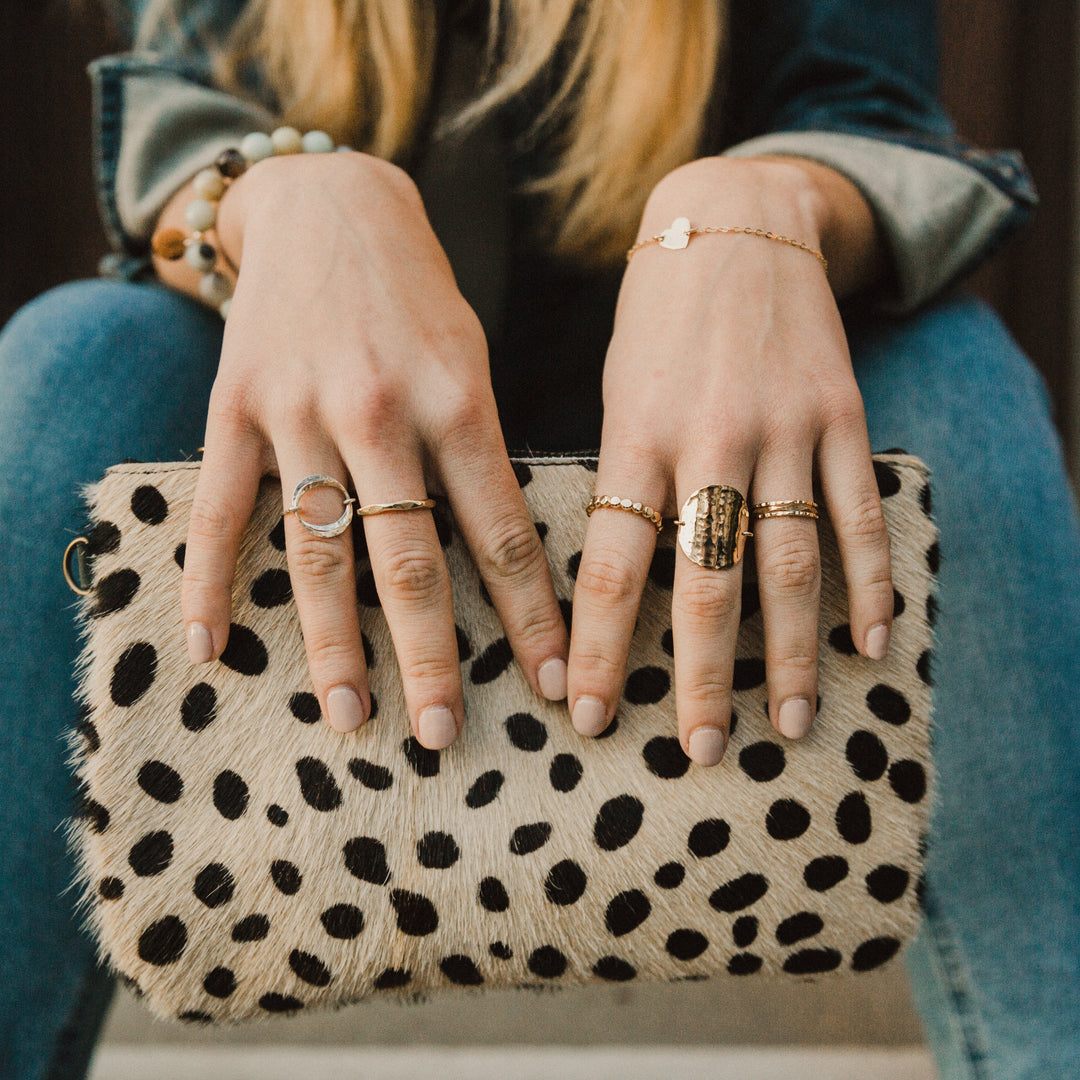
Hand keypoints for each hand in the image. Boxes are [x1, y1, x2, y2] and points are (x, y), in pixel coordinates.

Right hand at [178, 151, 568, 746]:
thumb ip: (483, 453)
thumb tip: (509, 560)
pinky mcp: (234, 405)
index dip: (530, 617)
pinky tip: (213, 648)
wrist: (331, 204)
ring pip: (317, 550)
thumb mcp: (473, 361)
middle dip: (431, 655)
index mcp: (459, 402)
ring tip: (348, 717)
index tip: (555, 685)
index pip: (501, 534)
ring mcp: (299, 411)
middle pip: (409, 560)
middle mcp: (379, 412)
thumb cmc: (419, 299)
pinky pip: (217, 508)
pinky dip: (210, 582)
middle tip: (444, 734)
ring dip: (333, 644)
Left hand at [566, 156, 892, 763]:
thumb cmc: (653, 321)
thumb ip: (617, 481)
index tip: (584, 714)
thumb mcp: (611, 393)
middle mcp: (707, 441)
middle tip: (698, 751)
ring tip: (790, 723)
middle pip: (704, 583)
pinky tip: (873, 641)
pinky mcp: (840, 415)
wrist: (732, 219)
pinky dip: (870, 581)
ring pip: (788, 563)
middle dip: (699, 676)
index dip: (595, 647)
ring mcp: (783, 429)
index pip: (609, 565)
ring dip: (792, 653)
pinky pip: (858, 512)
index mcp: (632, 437)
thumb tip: (608, 580)